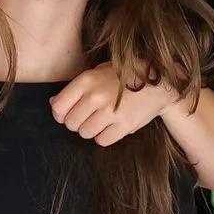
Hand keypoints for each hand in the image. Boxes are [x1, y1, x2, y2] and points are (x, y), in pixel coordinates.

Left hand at [52, 62, 179, 147]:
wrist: (160, 82)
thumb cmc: (125, 76)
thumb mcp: (97, 73)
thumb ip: (75, 89)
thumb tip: (54, 104)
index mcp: (86, 80)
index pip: (58, 107)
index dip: (62, 114)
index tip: (70, 113)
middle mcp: (96, 96)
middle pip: (71, 123)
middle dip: (78, 123)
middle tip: (90, 116)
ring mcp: (110, 111)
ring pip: (84, 133)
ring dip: (91, 130)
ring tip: (102, 120)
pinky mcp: (124, 125)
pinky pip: (102, 141)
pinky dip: (104, 137)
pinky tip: (111, 126)